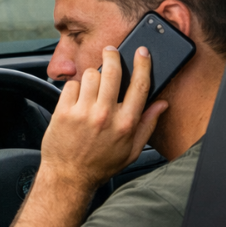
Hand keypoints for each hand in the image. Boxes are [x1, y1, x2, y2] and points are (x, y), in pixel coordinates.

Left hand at [39, 45, 167, 192]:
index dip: (143, 64)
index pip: (140, 85)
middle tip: (111, 52)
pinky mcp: (63, 112)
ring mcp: (83, 113)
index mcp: (126, 124)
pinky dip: (74, 88)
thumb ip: (148, 124)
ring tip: (92, 85)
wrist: (69, 175)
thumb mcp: (132, 150)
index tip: (142, 52)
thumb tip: (162, 104)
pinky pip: (71, 86)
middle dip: (113, 56)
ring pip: (91, 75)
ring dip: (92, 76)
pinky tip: (77, 99)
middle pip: (113, 72)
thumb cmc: (101, 164)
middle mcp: (106, 115)